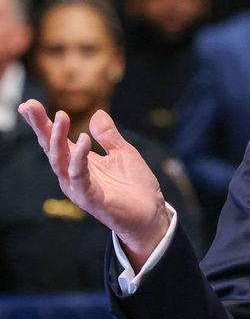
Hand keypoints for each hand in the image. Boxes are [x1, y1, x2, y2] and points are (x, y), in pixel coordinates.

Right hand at [18, 99, 170, 269]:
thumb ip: (108, 135)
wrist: (151, 215)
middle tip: (29, 105)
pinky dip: (78, 158)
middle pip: (51, 148)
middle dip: (40, 126)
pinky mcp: (90, 198)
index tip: (30, 103)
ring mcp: (79, 187)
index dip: (43, 123)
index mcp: (79, 162)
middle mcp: (73, 174)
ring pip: (60, 161)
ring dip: (57, 138)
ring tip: (60, 116)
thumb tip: (97, 113)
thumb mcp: (123, 153)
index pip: (56, 140)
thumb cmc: (136, 186)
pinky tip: (82, 139)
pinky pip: (79, 176)